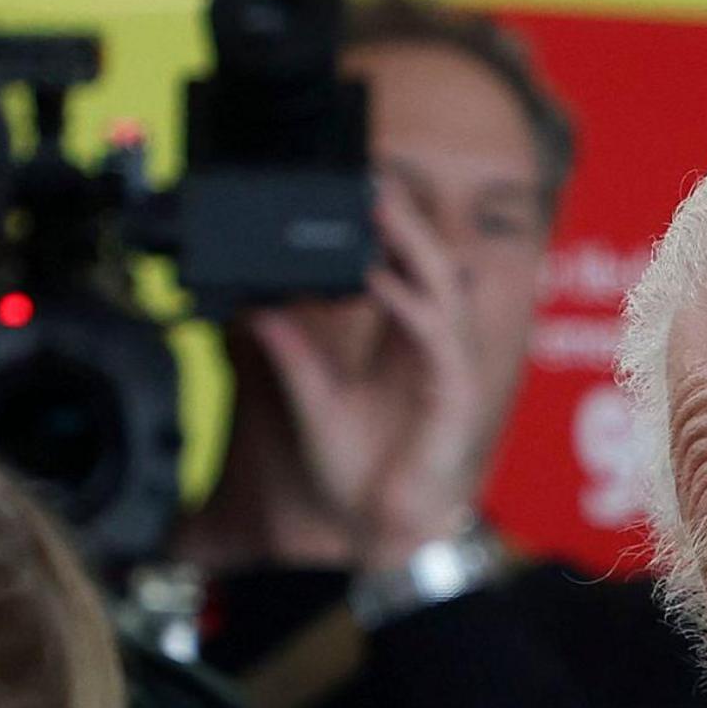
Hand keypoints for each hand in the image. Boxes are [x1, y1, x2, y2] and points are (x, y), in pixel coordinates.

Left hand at [249, 179, 510, 574]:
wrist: (373, 532)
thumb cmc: (356, 473)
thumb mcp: (310, 401)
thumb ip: (288, 354)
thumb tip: (253, 308)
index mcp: (405, 344)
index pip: (403, 270)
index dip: (388, 228)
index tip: (355, 187)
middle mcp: (432, 348)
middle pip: (428, 265)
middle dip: (404, 218)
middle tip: (369, 176)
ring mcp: (448, 368)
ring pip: (441, 288)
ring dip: (412, 245)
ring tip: (378, 207)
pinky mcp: (453, 394)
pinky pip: (436, 337)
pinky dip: (409, 304)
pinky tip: (381, 279)